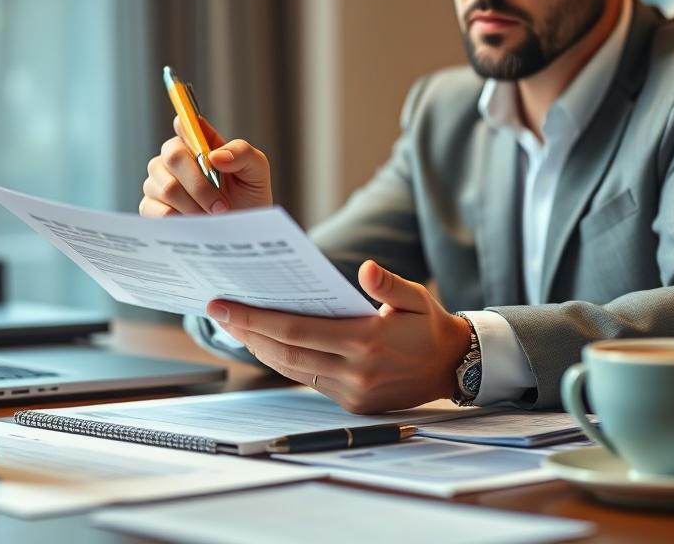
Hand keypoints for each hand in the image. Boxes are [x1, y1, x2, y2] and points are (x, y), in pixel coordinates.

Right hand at [139, 116, 272, 216]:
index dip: (186, 126)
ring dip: (195, 206)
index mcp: (197, 142)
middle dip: (200, 184)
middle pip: (173, 157)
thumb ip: (241, 153)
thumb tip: (216, 156)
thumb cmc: (249, 195)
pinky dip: (179, 219)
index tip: (199, 140)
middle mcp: (173, 158)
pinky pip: (154, 209)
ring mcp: (158, 181)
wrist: (243, 230)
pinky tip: (194, 223)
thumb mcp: (256, 170)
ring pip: (167, 187)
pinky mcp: (150, 206)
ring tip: (212, 216)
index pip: (184, 123)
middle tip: (221, 205)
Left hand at [206, 260, 471, 413]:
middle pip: (285, 353)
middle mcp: (354, 372)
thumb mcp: (417, 297)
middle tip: (220, 310)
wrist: (453, 368)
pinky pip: (309, 380)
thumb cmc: (430, 326)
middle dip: (248, 333)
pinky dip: (285, 362)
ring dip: (261, 349)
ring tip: (237, 326)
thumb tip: (367, 269)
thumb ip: (390, 284)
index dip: (256, 319)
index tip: (226, 305)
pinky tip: (269, 344)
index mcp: (365, 342)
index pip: (295, 330)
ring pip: (292, 370)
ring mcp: (351, 393)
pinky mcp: (351, 404)